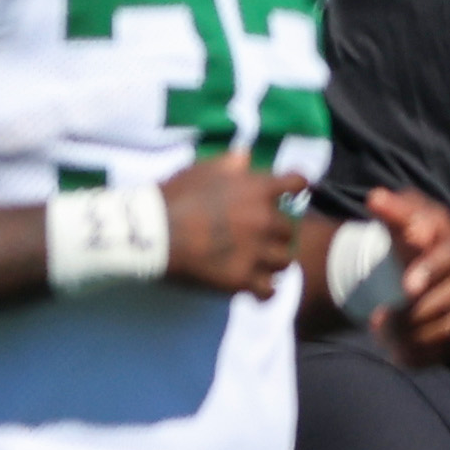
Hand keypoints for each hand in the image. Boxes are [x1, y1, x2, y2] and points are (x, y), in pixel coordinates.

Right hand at [156, 155, 297, 297]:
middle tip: (259, 237)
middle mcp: (264, 220)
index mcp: (258, 189)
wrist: (152, 232)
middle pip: (290, 229)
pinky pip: (269, 291)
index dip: (295, 188)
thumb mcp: (202, 169)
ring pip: (284, 261)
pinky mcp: (242, 279)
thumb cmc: (174, 197)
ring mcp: (255, 252)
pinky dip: (264, 290)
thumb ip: (230, 163)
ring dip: (273, 261)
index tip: (289, 195)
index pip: (297, 183)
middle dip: (276, 232)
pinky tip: (254, 287)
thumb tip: (246, 158)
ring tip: (258, 263)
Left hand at [346, 186, 449, 369]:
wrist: (423, 263)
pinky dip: (416, 353)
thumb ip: (392, 208)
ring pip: (445, 328)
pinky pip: (442, 351)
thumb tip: (377, 197)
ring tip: (379, 326)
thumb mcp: (404, 214)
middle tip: (381, 316)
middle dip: (414, 310)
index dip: (431, 270)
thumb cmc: (412, 235)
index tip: (407, 286)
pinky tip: (394, 349)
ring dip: (409, 332)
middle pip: (449, 298)